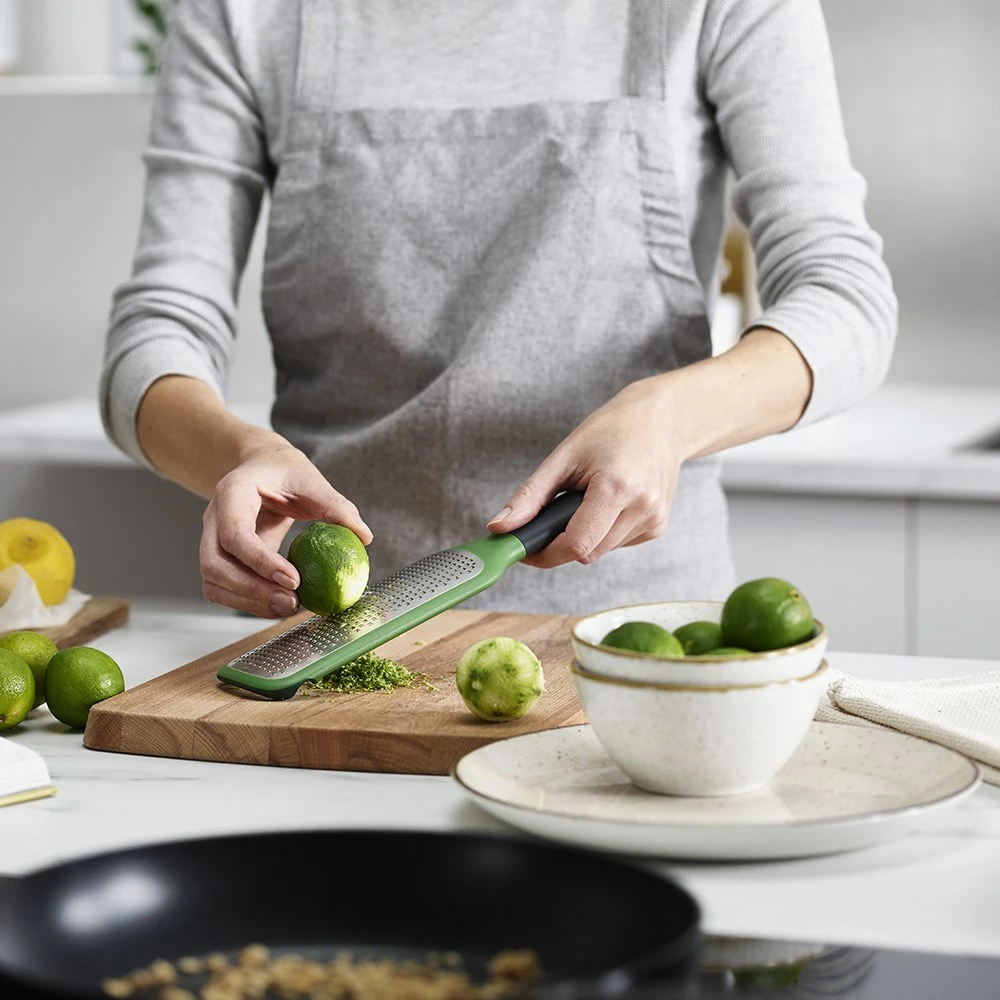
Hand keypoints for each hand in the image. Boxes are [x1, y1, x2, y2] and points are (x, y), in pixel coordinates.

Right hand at [200, 437, 371, 617]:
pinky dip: (247, 601)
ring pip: (213, 581)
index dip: (260, 561)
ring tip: (289, 606)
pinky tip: (278, 604)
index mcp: (232, 492)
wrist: (263, 467)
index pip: (235, 533)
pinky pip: (222, 588)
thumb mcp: (312, 481)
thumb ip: (336, 506)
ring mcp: (211, 539)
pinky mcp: (220, 557)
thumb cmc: (285, 472)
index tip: (294, 580)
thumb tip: (363, 536)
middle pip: (214, 564)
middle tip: (292, 601)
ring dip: (248, 601)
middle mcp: (213, 517)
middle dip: (252, 590)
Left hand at [487, 378, 680, 568]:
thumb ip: (531, 496)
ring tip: (585, 499)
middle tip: (550, 516)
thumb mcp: (565, 455)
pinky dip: (602, 531)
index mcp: (617, 488)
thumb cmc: (612, 430)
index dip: (545, 553)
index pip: (576, 544)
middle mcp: (642, 508)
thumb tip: (500, 526)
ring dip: (583, 536)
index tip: (524, 550)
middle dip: (561, 543)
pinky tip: (608, 503)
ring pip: (600, 551)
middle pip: (587, 553)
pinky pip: (616, 544)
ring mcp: (654, 520)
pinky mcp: (658, 526)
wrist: (662, 420)